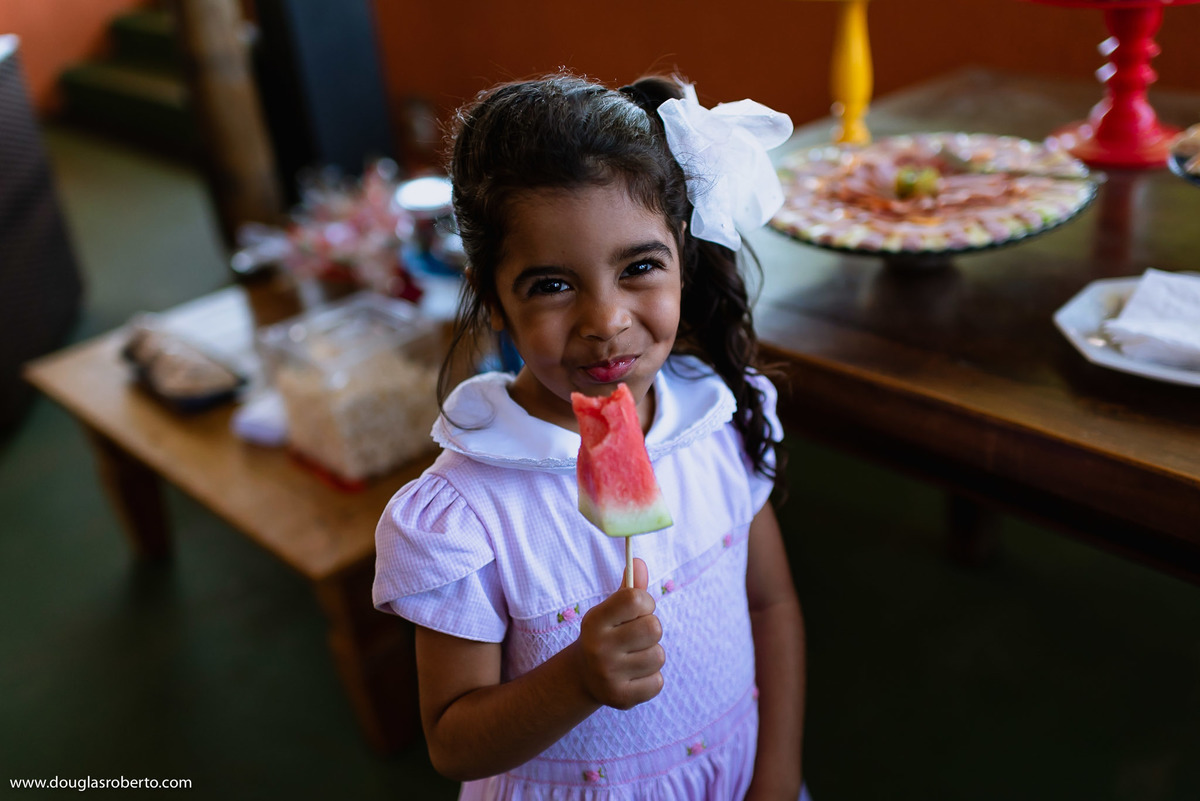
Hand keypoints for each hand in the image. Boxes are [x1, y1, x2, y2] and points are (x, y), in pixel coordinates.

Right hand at [576, 557, 664, 709]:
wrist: (584, 676)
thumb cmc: (607, 633)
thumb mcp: (612, 610)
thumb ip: (630, 587)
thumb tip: (639, 561)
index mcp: (594, 620)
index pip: (635, 599)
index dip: (645, 603)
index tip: (638, 610)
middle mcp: (598, 647)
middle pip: (654, 628)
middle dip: (651, 630)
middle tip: (637, 636)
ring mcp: (608, 675)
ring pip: (658, 656)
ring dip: (652, 654)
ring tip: (634, 656)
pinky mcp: (620, 698)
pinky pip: (657, 682)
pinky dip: (651, 679)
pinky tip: (634, 676)